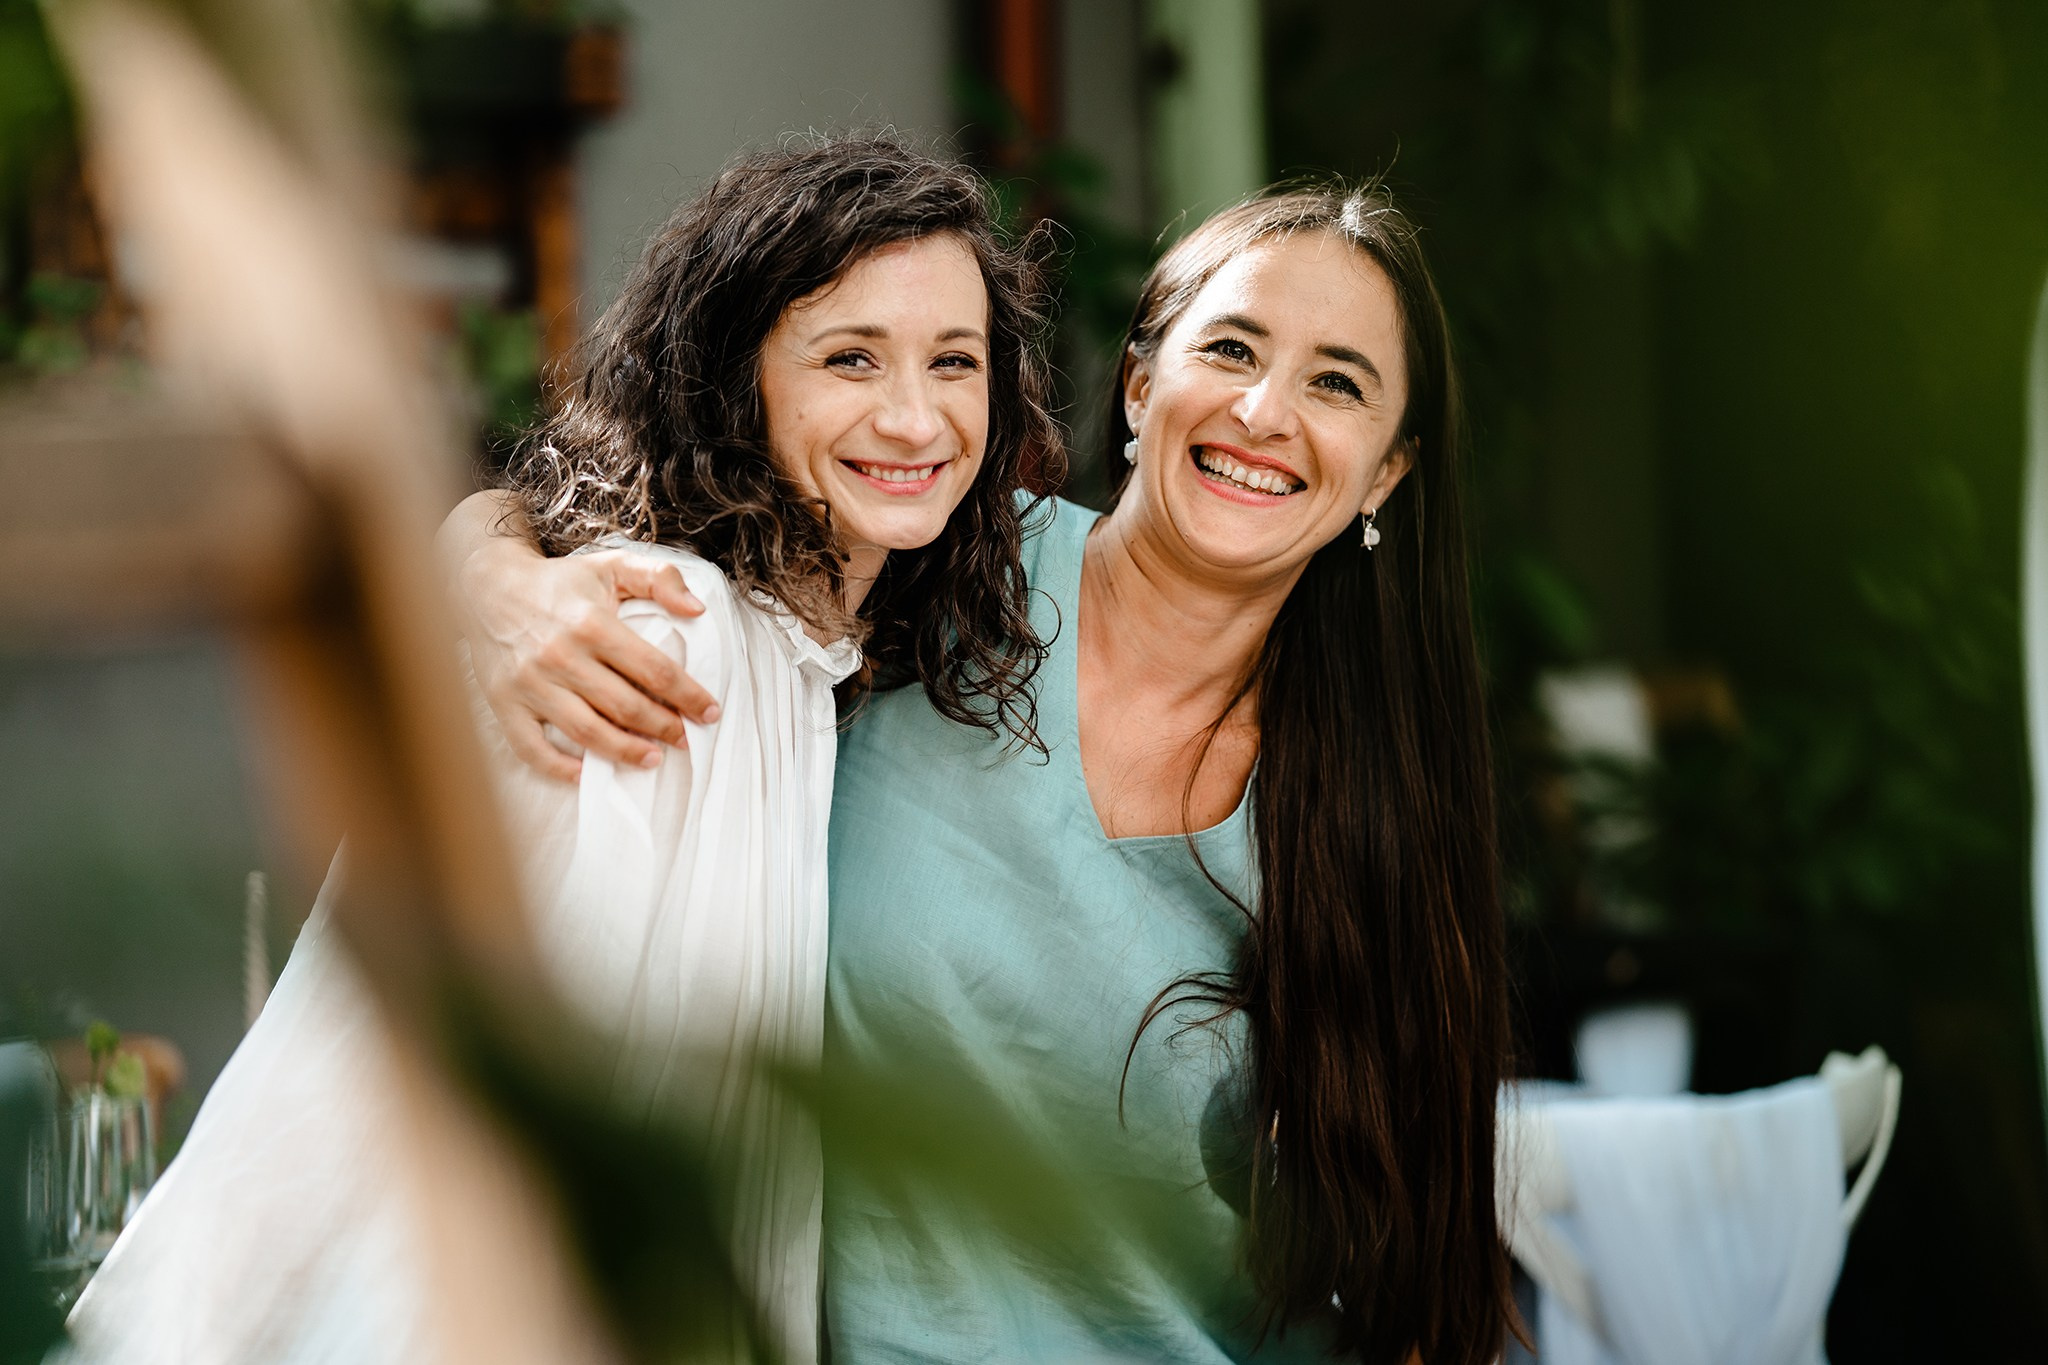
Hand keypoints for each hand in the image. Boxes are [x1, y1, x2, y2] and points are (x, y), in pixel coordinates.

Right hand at [457, 538, 718, 781]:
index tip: (709, 712)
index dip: (688, 695)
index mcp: (591, 623)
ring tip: (653, 759)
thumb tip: (698, 609)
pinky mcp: (504, 704)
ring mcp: (530, 684)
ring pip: (586, 732)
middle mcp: (560, 655)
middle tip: (684, 738)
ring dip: (626, 752)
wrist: (487, 586)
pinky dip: (560, 769)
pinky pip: (532, 748)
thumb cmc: (561, 582)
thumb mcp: (612, 566)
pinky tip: (588, 775)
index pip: (653, 669)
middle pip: (625, 705)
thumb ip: (661, 579)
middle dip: (663, 727)